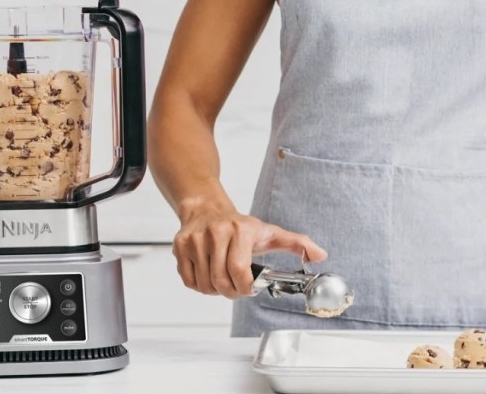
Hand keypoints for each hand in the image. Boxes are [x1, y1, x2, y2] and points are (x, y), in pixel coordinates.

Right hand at [172, 200, 326, 298]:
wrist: (205, 208)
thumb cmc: (238, 225)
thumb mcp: (269, 232)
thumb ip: (296, 243)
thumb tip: (320, 254)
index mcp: (239, 230)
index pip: (238, 271)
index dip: (244, 287)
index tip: (249, 288)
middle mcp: (215, 232)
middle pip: (220, 280)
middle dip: (230, 292)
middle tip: (235, 288)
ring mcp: (194, 239)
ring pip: (203, 283)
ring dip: (214, 290)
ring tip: (222, 280)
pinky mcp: (179, 246)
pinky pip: (188, 279)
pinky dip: (199, 285)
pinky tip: (208, 275)